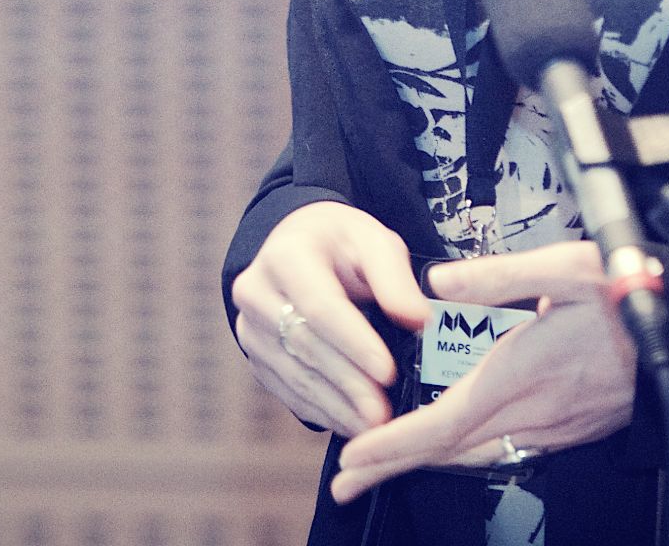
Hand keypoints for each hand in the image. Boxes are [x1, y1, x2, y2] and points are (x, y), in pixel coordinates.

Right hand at [232, 202, 429, 435]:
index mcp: (286, 255)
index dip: (354, 343)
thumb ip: (395, 279)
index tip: (387, 372)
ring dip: (335, 405)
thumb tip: (417, 319)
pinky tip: (350, 423)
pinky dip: (320, 411)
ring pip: (294, 375)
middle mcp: (256, 292)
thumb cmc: (342, 244)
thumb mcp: (374, 241)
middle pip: (305, 346)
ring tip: (373, 427)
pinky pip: (286, 390)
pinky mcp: (255, 356)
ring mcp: (250, 328)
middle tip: (383, 415)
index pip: (320, 306)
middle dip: (348, 383)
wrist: (300, 244)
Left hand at [331, 241, 635, 504]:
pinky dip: (462, 455)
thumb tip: (437, 281)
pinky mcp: (566, 430)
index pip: (443, 425)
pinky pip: (502, 452)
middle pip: (448, 452)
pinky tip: (448, 450)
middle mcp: (531, 413)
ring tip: (380, 468)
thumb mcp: (564, 267)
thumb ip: (498, 273)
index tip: (353, 459)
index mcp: (519, 376)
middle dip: (391, 468)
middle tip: (345, 483)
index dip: (393, 446)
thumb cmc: (625, 296)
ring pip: (473, 456)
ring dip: (423, 463)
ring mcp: (550, 428)